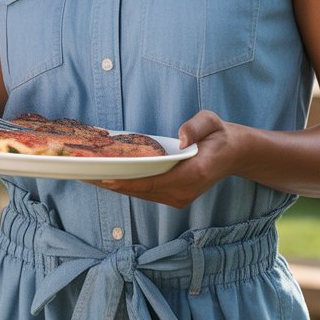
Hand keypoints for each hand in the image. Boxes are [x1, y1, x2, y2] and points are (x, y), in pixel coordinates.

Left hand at [92, 110, 245, 207]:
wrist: (234, 154)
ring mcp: (179, 198)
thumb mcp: (212, 121)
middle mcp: (184, 192)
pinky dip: (127, 186)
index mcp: (194, 173)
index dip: (127, 181)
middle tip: (85, 174)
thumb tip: (181, 138)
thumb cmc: (220, 135)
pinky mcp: (174, 198)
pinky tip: (109, 177)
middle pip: (141, 191)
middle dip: (113, 183)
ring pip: (141, 194)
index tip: (105, 178)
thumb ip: (196, 126)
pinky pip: (146, 193)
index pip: (154, 182)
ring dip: (116, 186)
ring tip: (90, 175)